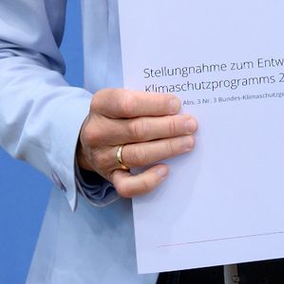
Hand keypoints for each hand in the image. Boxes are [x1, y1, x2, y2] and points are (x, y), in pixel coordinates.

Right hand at [77, 88, 196, 197]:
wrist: (92, 139)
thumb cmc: (118, 113)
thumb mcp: (123, 97)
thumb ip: (146, 98)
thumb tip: (178, 107)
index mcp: (101, 105)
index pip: (128, 104)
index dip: (155, 105)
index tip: (176, 105)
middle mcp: (98, 132)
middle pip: (137, 130)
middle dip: (169, 127)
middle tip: (191, 125)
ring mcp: (102, 157)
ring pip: (138, 155)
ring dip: (167, 148)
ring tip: (188, 142)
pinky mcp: (109, 177)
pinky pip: (127, 186)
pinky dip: (147, 181)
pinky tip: (165, 170)